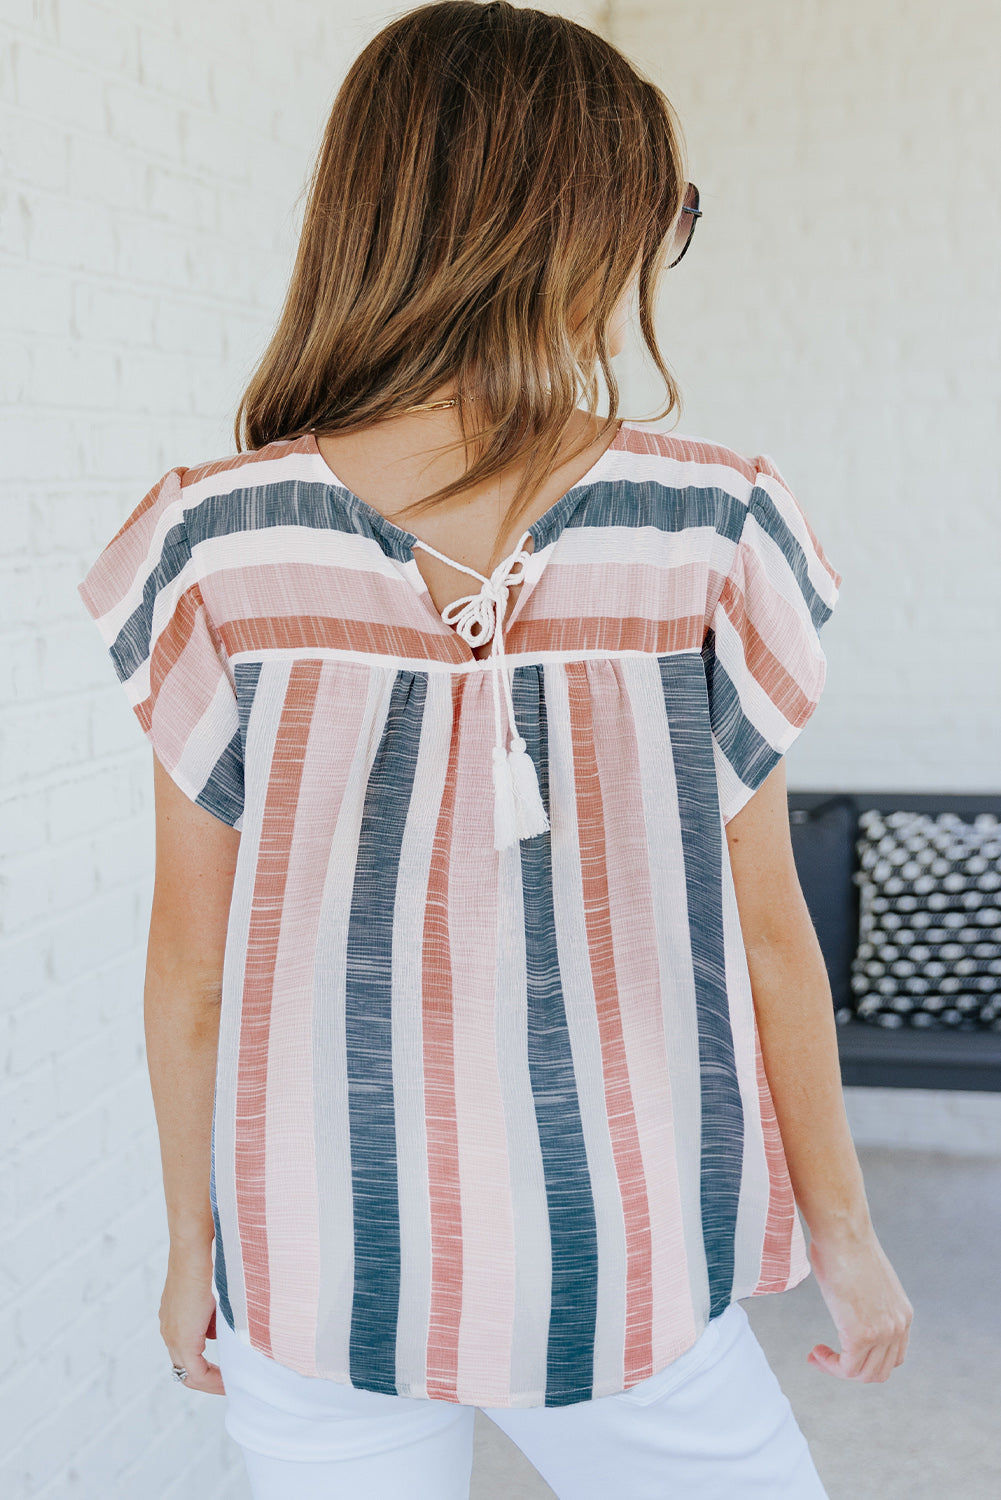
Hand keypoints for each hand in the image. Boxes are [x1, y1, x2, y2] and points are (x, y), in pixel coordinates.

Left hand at [159, 1241, 224, 1394]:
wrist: (193, 1253)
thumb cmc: (204, 1264)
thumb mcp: (208, 1296)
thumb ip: (208, 1317)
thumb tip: (214, 1334)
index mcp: (173, 1322)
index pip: (185, 1355)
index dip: (204, 1367)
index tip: (224, 1370)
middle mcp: (169, 1332)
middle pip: (185, 1371)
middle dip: (208, 1381)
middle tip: (228, 1384)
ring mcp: (173, 1336)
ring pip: (189, 1374)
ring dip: (210, 1382)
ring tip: (230, 1385)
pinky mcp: (183, 1338)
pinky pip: (196, 1372)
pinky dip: (211, 1380)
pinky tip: (227, 1381)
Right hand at [806, 1224, 912, 1382]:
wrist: (843, 1232)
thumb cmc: (845, 1244)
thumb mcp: (865, 1278)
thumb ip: (864, 1298)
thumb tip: (845, 1297)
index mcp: (902, 1313)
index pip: (893, 1356)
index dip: (867, 1360)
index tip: (842, 1351)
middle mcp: (898, 1326)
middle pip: (879, 1371)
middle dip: (852, 1370)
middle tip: (826, 1358)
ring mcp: (881, 1332)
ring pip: (862, 1374)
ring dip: (837, 1369)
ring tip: (818, 1355)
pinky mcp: (860, 1334)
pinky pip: (847, 1369)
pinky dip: (830, 1366)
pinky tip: (816, 1352)